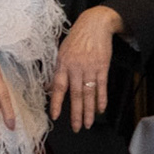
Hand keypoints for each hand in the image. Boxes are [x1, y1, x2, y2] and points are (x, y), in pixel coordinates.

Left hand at [50, 5, 122, 130]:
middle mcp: (75, 68)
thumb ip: (57, 71)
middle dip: (76, 113)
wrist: (94, 25)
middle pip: (76, 95)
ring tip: (89, 123)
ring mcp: (90, 68)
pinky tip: (101, 109)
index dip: (57, 103)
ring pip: (89, 93)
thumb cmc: (76, 39)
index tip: (55, 116)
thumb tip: (51, 88)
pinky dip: (102, 99)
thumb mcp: (61, 52)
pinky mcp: (102, 67)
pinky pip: (102, 86)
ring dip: (89, 110)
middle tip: (77, 127)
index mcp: (62, 64)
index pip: (58, 87)